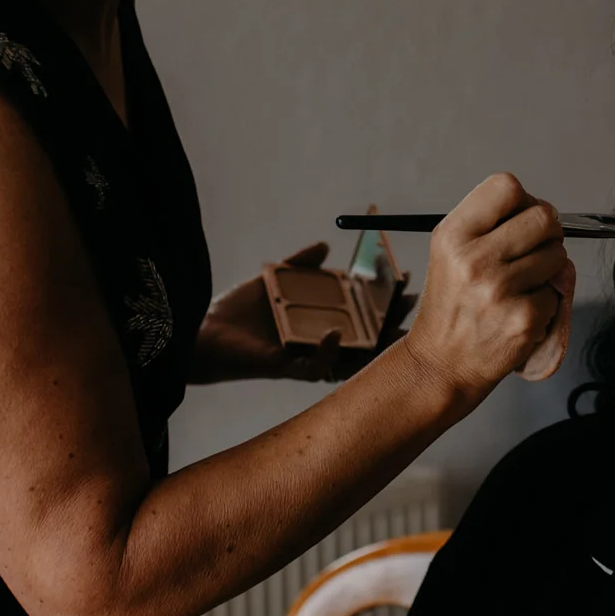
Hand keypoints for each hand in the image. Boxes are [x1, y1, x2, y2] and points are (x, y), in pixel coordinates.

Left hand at [191, 244, 415, 384]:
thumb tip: (325, 247)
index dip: (382, 299)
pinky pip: (315, 367)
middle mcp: (316, 341)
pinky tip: (333, 334)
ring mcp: (304, 356)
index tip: (403, 280)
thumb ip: (299, 263)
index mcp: (317, 321)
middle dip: (392, 321)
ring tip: (392, 326)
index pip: (359, 311)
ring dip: (373, 343)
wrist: (203, 334)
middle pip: (365, 334)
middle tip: (411, 303)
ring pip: (350, 357)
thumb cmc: (235, 313)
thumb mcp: (272, 279)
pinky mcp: (287, 368)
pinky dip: (327, 352)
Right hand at [395, 174, 572, 402]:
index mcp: (452, 235)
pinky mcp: (522, 319)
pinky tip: (519, 312)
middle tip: (530, 252)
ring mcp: (499, 290)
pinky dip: (545, 302)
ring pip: (557, 255)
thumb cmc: (451, 305)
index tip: (519, 220)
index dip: (523, 200)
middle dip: (546, 233)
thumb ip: (488, 223)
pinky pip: (557, 293)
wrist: (440, 364)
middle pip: (544, 217)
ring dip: (548, 269)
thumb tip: (539, 208)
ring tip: (519, 286)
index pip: (507, 186)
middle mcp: (473, 259)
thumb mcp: (450, 252)